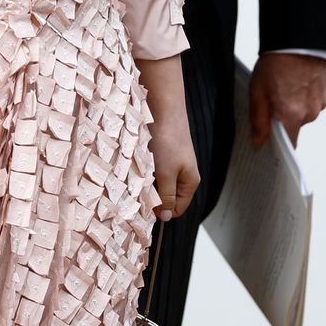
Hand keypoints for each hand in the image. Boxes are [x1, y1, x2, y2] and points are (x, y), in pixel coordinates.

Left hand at [136, 55, 200, 220]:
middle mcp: (182, 173)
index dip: (160, 211)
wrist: (163, 107)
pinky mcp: (160, 151)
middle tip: (136, 188)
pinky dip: (141, 168)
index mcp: (189, 182)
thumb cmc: (168, 140)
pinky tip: (135, 161)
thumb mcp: (167, 173)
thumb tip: (165, 218)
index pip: (176, 209)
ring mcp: (171, 162)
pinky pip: (149, 168)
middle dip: (150, 195)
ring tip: (135, 172)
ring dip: (144, 181)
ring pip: (155, 181)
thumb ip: (166, 196)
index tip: (143, 207)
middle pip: (165, 196)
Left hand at [248, 53, 325, 146]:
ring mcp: (318, 105)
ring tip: (282, 88)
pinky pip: (309, 105)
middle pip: (293, 128)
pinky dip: (301, 99)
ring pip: (302, 115)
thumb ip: (258, 120)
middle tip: (271, 99)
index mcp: (292, 115)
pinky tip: (292, 84)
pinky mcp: (323, 96)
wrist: (297, 41)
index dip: (278, 143)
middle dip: (281, 118)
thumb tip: (259, 140)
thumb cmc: (277, 62)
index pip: (288, 144)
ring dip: (292, 107)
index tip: (269, 139)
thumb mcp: (257, 91)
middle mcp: (308, 114)